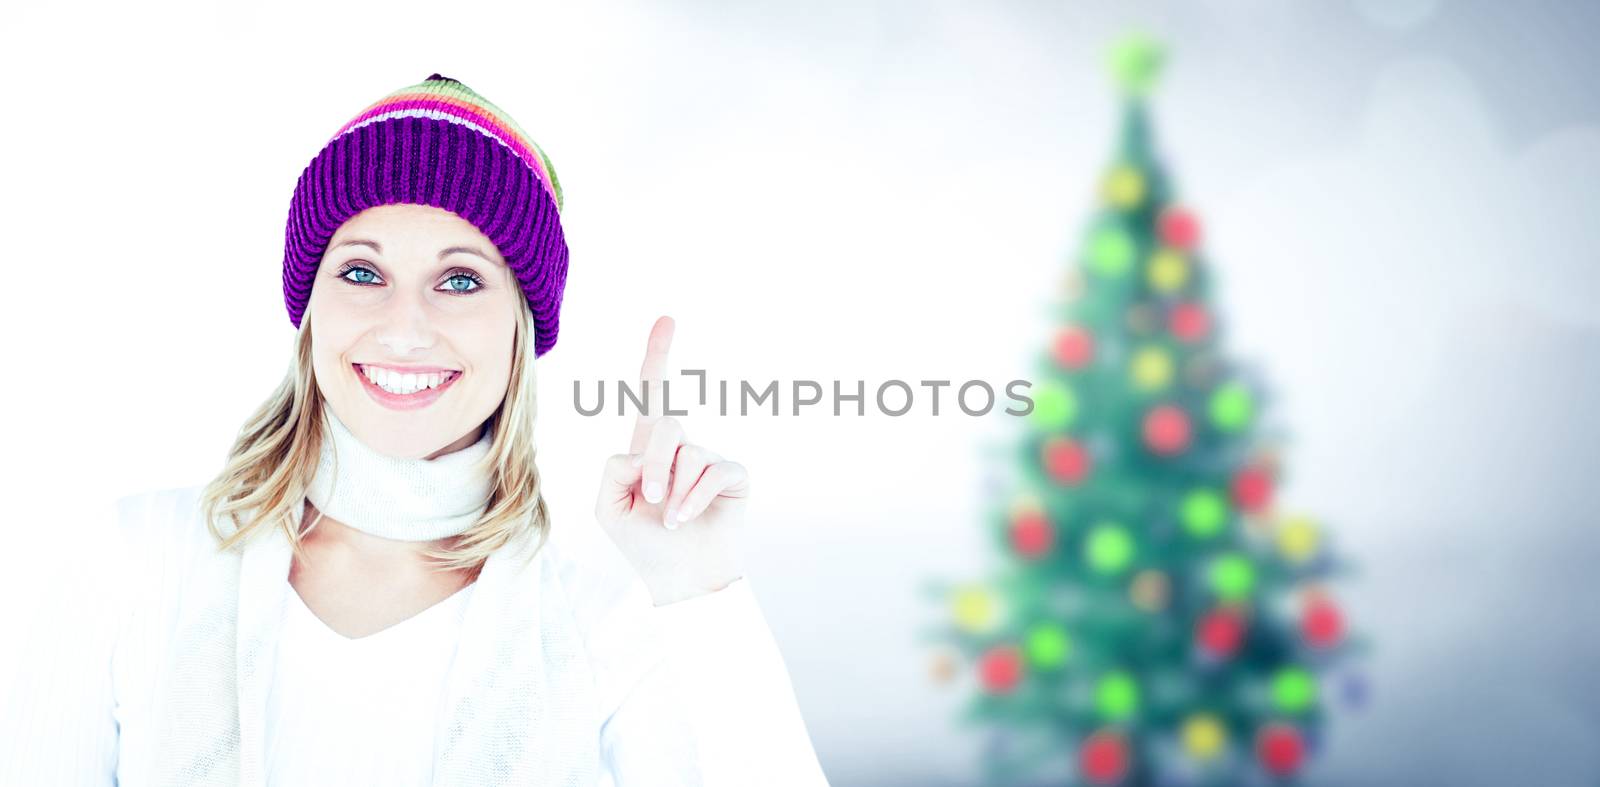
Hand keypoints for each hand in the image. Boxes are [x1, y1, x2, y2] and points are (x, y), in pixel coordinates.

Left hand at [594, 315, 748, 605]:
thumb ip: (614, 469)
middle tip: (652, 501)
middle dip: (654, 466)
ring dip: (674, 493)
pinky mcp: (733, 474)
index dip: (657, 356)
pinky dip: (694, 500)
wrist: (681, 577)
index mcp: (648, 447)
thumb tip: (648, 451)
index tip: (667, 319)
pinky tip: (687, 521)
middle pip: (664, 426)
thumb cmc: (643, 543)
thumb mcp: (608, 507)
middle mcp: (681, 446)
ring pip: (686, 453)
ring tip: (671, 520)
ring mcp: (709, 459)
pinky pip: (712, 471)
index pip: (652, 394)